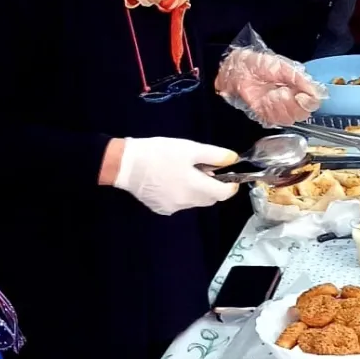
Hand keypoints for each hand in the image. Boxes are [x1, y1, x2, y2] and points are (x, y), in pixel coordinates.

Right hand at [111, 137, 238, 214]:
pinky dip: (182, 194)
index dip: (231, 186)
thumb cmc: (159, 153)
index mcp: (196, 187)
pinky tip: (170, 181)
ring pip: (195, 201)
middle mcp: (186, 202)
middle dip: (213, 186)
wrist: (126, 164)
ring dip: (197, 190)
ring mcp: (173, 208)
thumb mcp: (190, 148)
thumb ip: (215, 155)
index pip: (224, 194)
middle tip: (202, 169)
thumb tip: (233, 160)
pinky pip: (179, 203)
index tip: (230, 177)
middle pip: (210, 199)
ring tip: (184, 172)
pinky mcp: (160, 209)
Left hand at [215, 48, 325, 126]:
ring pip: (289, 118)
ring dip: (280, 105)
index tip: (301, 95)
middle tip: (284, 92)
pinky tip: (266, 99)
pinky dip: (270, 109)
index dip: (309, 102)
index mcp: (300, 88)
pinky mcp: (267, 115)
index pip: (313, 102)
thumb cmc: (261, 64)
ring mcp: (280, 109)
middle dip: (293, 104)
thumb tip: (315, 91)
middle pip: (303, 114)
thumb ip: (299, 78)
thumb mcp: (283, 66)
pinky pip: (274, 119)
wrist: (241, 69)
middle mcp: (293, 101)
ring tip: (273, 93)